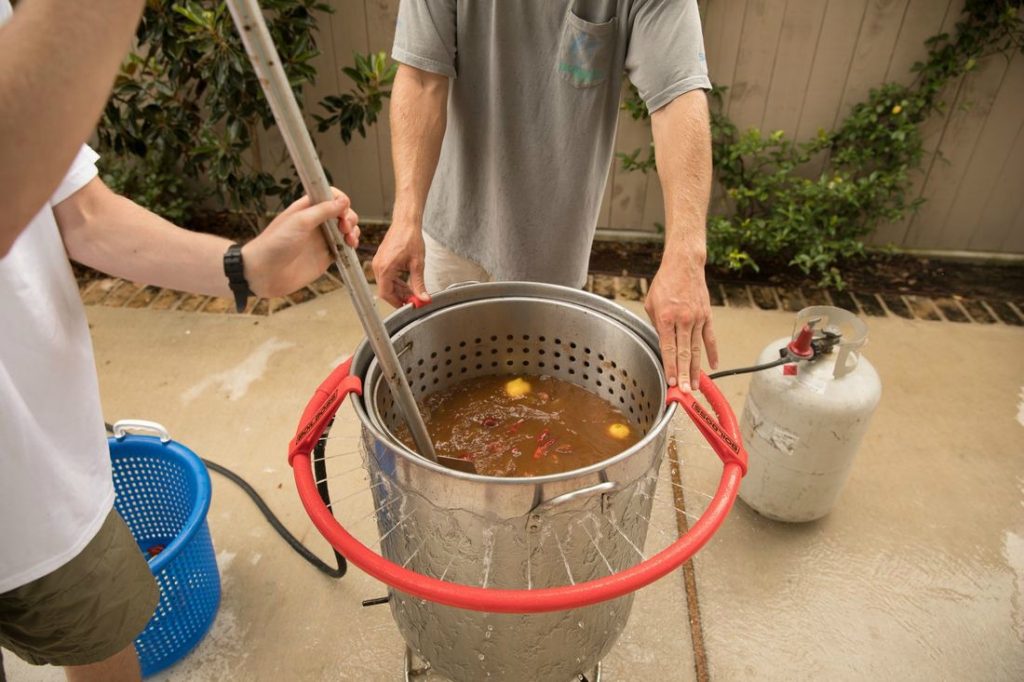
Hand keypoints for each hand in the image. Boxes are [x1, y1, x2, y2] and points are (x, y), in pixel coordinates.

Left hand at [243, 188, 358, 297]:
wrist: (264, 273)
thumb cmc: (275, 244)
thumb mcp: (300, 222)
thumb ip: (323, 210)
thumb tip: (343, 201)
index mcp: (306, 209)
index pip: (330, 196)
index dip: (340, 200)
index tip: (343, 209)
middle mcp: (315, 222)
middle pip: (341, 213)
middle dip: (349, 217)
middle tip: (345, 226)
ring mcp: (321, 239)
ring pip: (345, 230)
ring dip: (353, 231)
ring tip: (350, 238)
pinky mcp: (325, 256)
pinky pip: (344, 248)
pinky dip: (351, 246)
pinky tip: (351, 247)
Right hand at [372, 218, 430, 306]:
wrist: (406, 222)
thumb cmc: (410, 237)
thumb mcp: (417, 264)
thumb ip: (419, 283)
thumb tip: (423, 298)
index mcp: (385, 268)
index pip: (386, 293)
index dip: (397, 303)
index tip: (408, 306)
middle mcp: (378, 266)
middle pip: (386, 290)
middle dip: (400, 297)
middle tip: (414, 300)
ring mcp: (379, 263)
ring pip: (387, 284)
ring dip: (399, 290)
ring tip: (414, 292)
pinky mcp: (382, 260)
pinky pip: (386, 276)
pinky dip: (396, 282)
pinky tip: (408, 284)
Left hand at [644, 251, 718, 392]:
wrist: (684, 264)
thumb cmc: (664, 283)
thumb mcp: (651, 303)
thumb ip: (655, 325)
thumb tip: (661, 345)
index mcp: (665, 317)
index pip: (668, 349)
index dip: (670, 368)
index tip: (672, 383)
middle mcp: (683, 320)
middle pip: (683, 353)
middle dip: (684, 375)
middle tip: (685, 393)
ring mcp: (697, 318)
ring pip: (697, 350)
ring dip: (696, 370)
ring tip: (696, 386)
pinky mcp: (707, 316)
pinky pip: (710, 338)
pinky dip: (712, 353)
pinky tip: (713, 367)